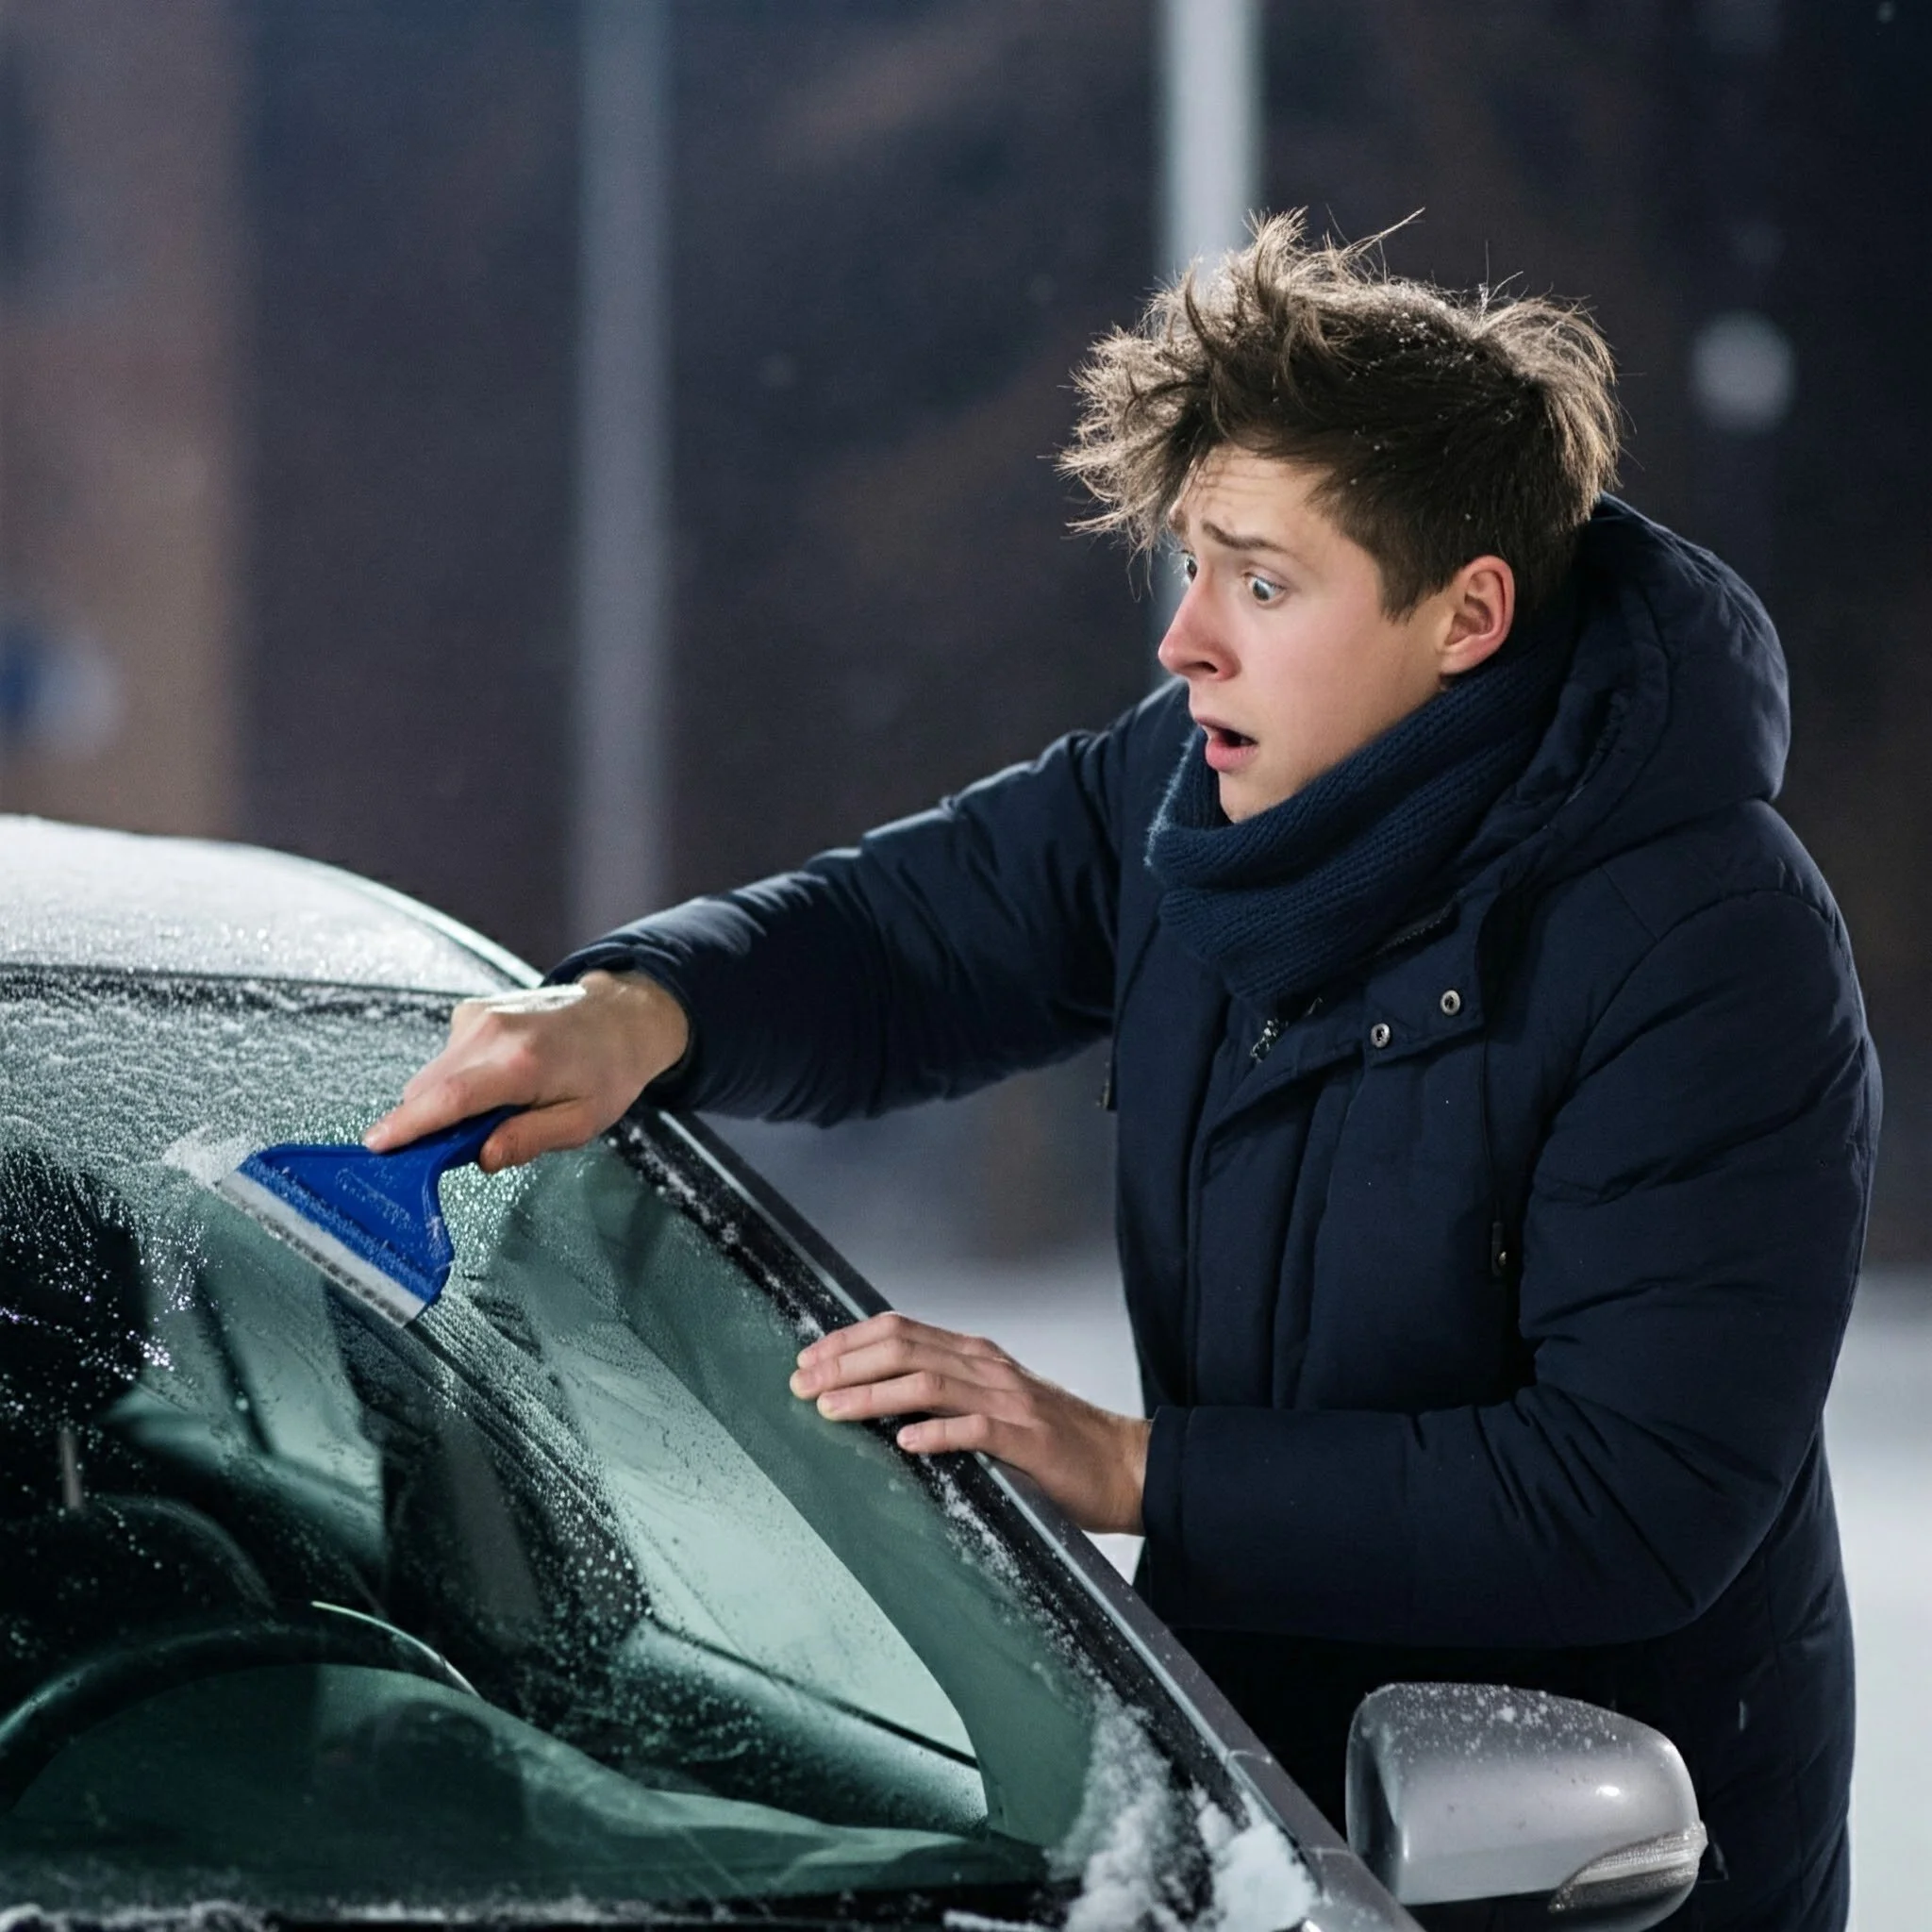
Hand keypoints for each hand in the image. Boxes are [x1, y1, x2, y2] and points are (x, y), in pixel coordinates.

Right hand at [363, 970, 689, 1170]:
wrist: (619, 1017)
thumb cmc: (606, 1073)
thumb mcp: (581, 1122)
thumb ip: (528, 1140)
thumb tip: (481, 1157)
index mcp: (521, 1064)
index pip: (449, 1099)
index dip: (407, 1126)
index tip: (376, 1147)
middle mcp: (492, 1033)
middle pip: (427, 1089)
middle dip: (429, 1123)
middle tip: (469, 1142)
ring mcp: (479, 1016)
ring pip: (431, 1075)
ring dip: (448, 1100)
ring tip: (497, 1106)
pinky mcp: (473, 1011)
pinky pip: (446, 1058)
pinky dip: (459, 1077)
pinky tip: (496, 1078)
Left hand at [789, 1311, 1149, 1533]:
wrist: (1125, 1464)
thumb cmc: (1055, 1441)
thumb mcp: (994, 1403)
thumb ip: (947, 1394)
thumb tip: (879, 1398)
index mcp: (976, 1355)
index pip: (901, 1331)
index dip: (849, 1341)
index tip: (807, 1359)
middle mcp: (988, 1368)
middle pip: (904, 1349)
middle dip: (845, 1364)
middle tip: (802, 1384)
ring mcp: (1008, 1401)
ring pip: (928, 1383)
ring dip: (872, 1395)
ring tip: (832, 1410)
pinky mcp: (1027, 1439)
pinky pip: (975, 1430)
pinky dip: (936, 1434)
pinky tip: (904, 1443)